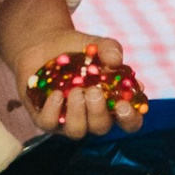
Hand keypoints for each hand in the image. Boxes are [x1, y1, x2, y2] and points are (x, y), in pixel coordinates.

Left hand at [16, 31, 146, 138]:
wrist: (44, 43)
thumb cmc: (77, 50)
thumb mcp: (96, 45)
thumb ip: (110, 49)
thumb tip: (115, 60)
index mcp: (111, 104)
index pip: (128, 122)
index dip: (129, 119)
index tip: (124, 105)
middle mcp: (90, 117)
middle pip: (101, 127)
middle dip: (99, 113)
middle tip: (94, 92)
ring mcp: (67, 120)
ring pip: (76, 130)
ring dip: (78, 113)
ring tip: (76, 91)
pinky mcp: (44, 117)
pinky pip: (49, 123)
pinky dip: (53, 111)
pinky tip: (57, 94)